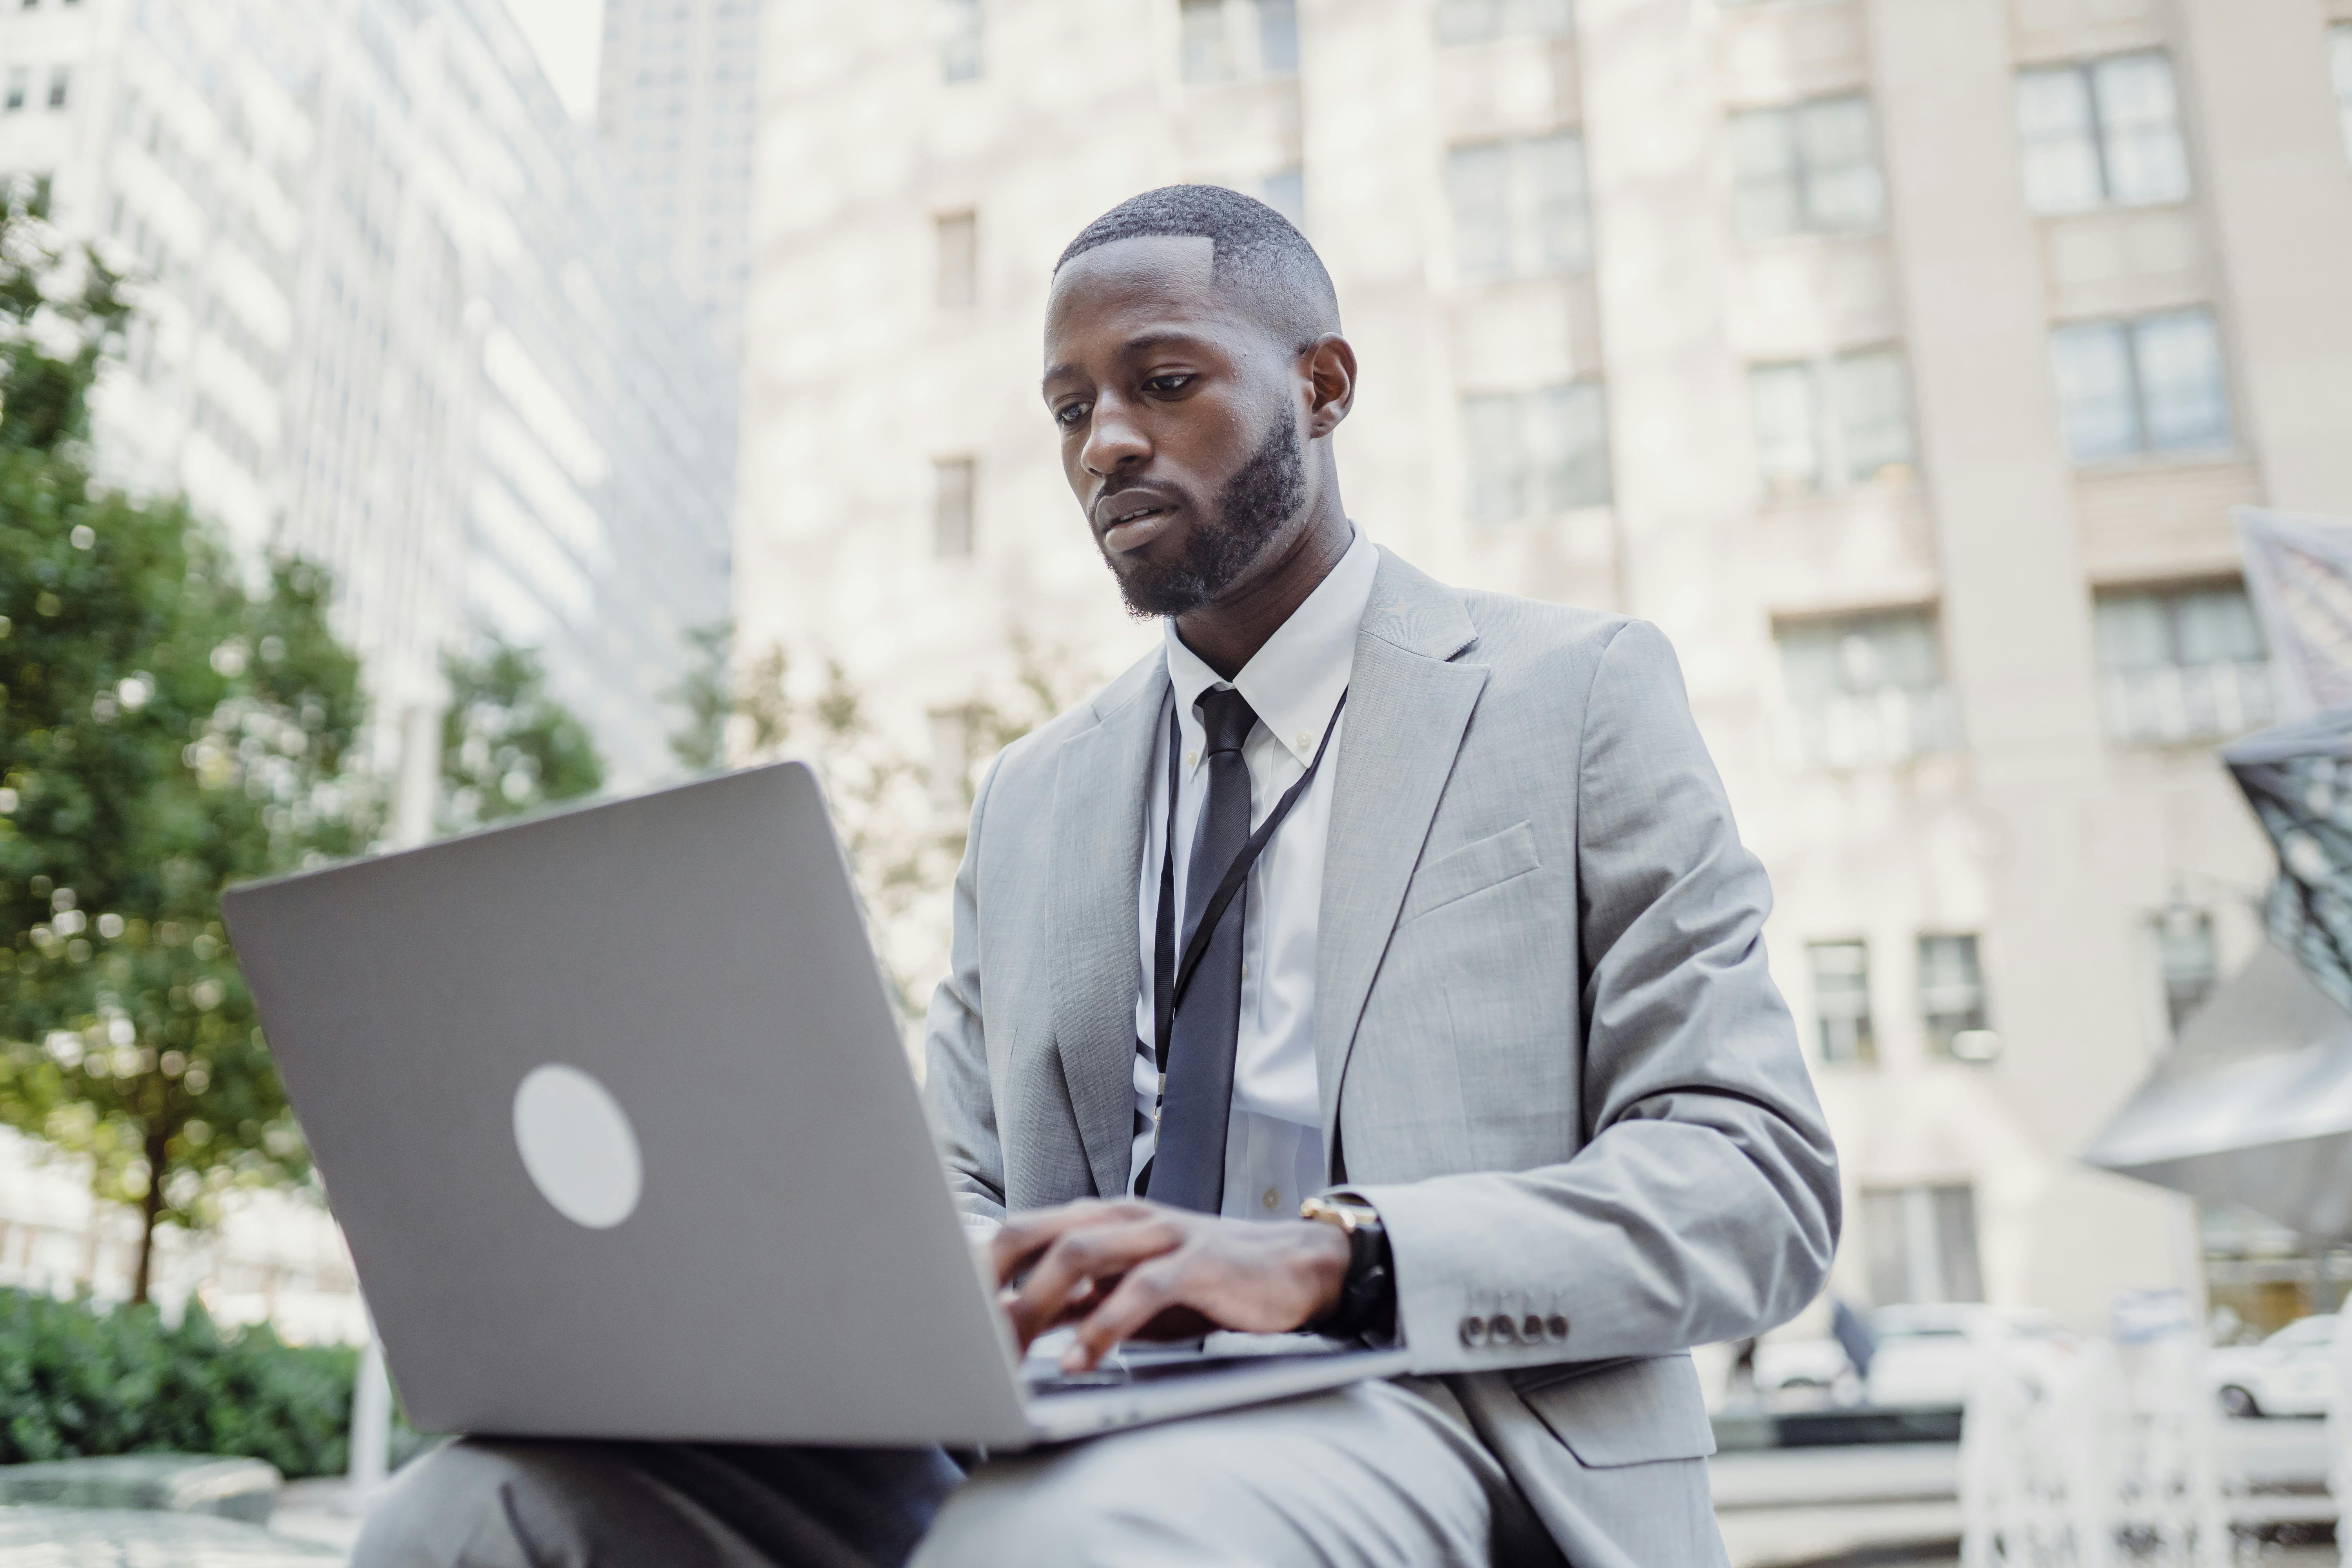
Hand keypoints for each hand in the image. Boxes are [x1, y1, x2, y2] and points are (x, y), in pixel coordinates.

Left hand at [988, 1198, 1351, 1371]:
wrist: (1293, 1270)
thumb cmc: (1203, 1285)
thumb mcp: (1128, 1294)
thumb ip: (1076, 1302)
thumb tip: (1008, 1327)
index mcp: (1100, 1219)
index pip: (1021, 1231)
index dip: (979, 1270)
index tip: (947, 1315)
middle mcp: (1124, 1217)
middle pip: (1036, 1231)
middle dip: (993, 1280)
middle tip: (965, 1332)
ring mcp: (1161, 1234)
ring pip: (1081, 1251)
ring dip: (1039, 1303)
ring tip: (1013, 1350)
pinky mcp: (1198, 1261)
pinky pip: (1141, 1288)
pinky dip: (1104, 1326)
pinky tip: (1081, 1360)